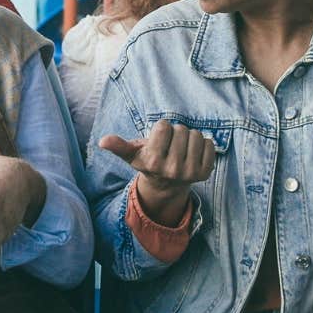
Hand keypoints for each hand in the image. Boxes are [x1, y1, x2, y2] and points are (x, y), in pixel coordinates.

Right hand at [99, 120, 214, 225]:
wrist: (167, 185)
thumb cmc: (148, 161)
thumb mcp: (132, 154)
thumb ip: (118, 146)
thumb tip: (102, 141)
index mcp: (153, 162)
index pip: (163, 126)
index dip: (161, 130)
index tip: (158, 141)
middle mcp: (172, 169)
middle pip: (180, 129)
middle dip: (175, 133)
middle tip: (170, 146)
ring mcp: (190, 172)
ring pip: (196, 135)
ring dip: (189, 138)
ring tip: (181, 149)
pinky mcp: (205, 172)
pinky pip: (209, 144)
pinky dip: (203, 145)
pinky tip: (193, 154)